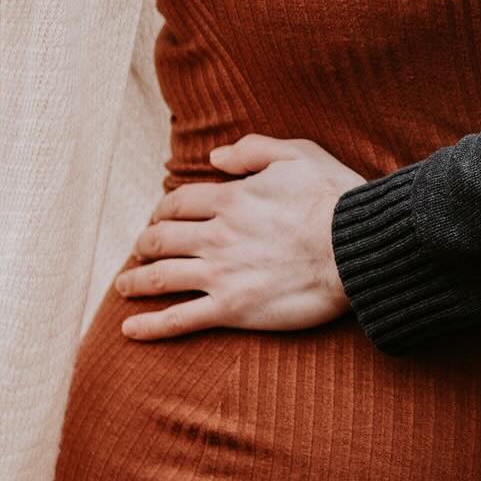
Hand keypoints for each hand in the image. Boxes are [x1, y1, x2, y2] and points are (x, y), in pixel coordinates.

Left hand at [114, 135, 365, 339]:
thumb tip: (215, 158)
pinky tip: (129, 330)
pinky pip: (180, 319)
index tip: (159, 218)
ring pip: (162, 277)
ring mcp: (221, 274)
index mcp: (231, 199)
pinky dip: (150, 326)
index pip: (179, 203)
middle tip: (139, 251)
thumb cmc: (335, 199)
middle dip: (144, 244)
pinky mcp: (232, 308)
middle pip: (162, 238)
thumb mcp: (298, 154)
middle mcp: (217, 235)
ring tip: (124, 286)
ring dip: (135, 281)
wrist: (357, 248)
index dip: (162, 210)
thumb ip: (253, 149)